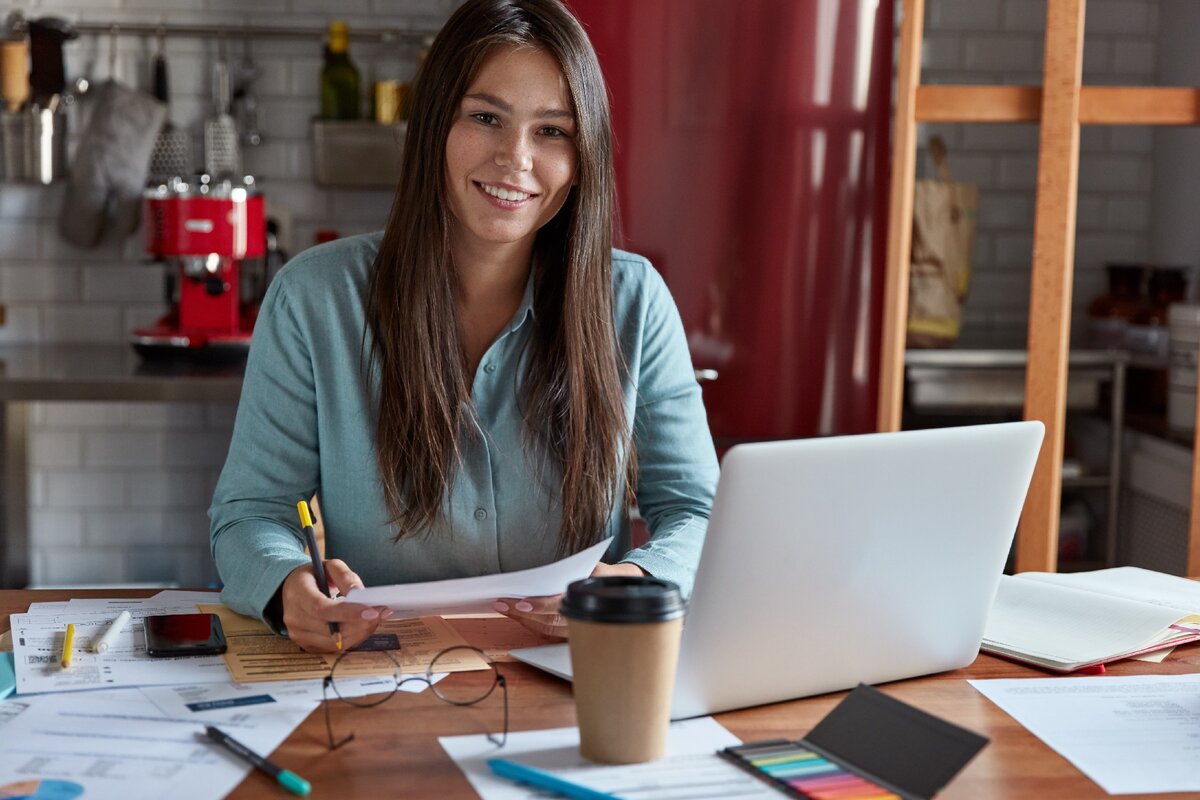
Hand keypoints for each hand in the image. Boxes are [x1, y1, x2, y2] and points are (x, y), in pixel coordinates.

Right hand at [280, 560, 392, 653]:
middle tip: (382, 612)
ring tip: (375, 618)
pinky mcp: (307, 646)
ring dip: (360, 632)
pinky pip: (335, 649)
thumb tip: (360, 593)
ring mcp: (299, 635)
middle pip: (332, 630)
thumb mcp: (329, 566)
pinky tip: (363, 627)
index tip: (371, 611)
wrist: (292, 590)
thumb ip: (345, 576)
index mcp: (298, 594)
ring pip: (336, 643)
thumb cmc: (313, 577)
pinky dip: (353, 639)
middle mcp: (295, 618)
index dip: (348, 613)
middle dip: (361, 624)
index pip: (322, 609)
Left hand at [492, 562, 646, 637]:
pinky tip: (516, 614)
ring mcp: (577, 631)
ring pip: (544, 629)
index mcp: (588, 601)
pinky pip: (547, 631)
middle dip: (520, 613)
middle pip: (546, 621)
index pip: (559, 606)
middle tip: (500, 603)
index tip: (520, 602)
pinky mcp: (570, 635)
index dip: (538, 606)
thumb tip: (549, 574)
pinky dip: (529, 623)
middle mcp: (582, 621)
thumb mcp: (595, 568)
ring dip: (521, 619)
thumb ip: (575, 573)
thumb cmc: (607, 577)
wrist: (627, 591)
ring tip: (502, 607)